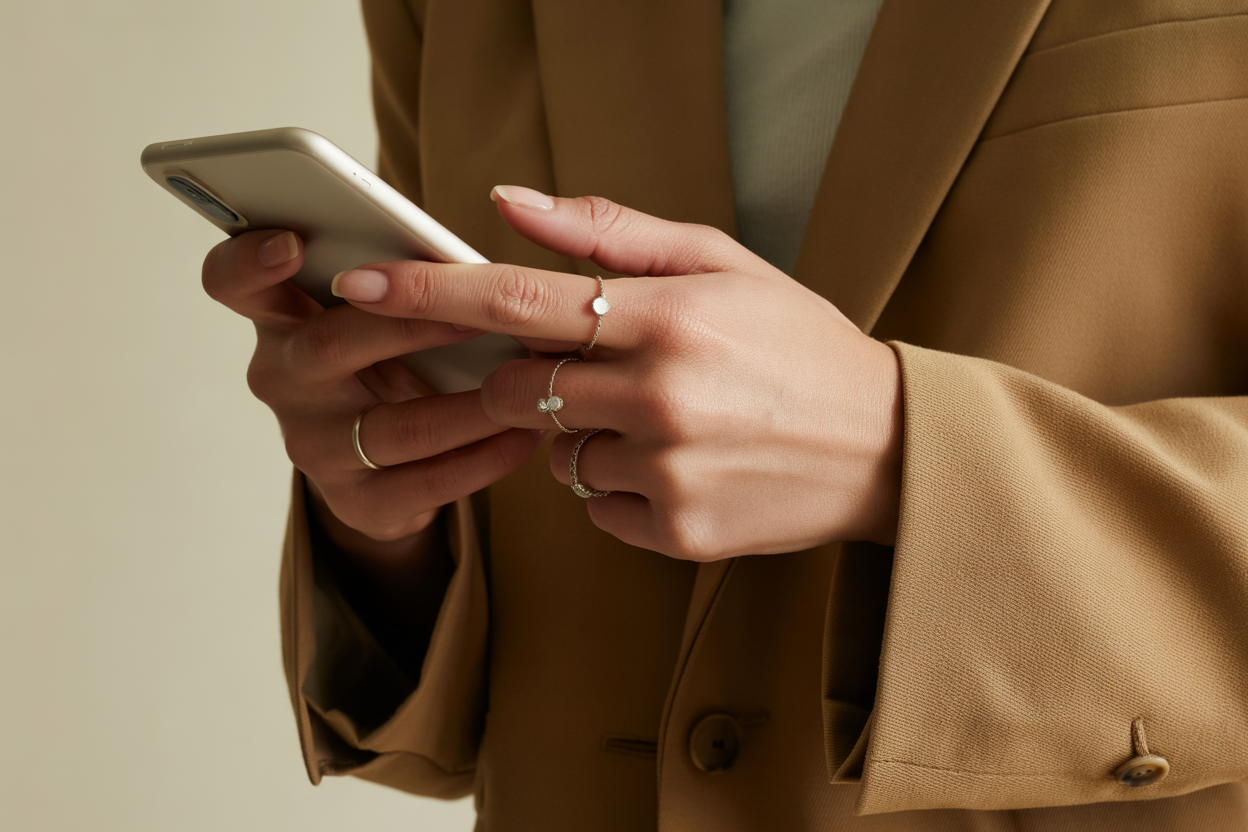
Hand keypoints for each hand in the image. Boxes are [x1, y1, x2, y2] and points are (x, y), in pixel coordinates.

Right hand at [200, 229, 543, 555]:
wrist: (399, 460)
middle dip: (407, 325)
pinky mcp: (358, 502)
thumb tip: (494, 220)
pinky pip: (426, 484)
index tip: (293, 241)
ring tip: (532, 385)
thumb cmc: (398, 355)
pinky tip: (524, 437)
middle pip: (328, 347)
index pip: (233, 281)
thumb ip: (407, 266)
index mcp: (283, 316)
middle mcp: (285, 381)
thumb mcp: (388, 307)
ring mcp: (315, 446)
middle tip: (475, 314)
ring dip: (471, 406)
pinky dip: (483, 459)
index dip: (251, 261)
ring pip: (394, 425)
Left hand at [330, 189, 902, 560]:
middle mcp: (659, 395)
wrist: (884, 444)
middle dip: (522, 378)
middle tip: (587, 367)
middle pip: (515, 388)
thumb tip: (508, 204)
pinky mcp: (677, 532)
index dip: (428, 292)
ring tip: (662, 418)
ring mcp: (668, 472)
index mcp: (667, 316)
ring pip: (555, 454)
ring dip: (580, 434)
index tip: (358, 285)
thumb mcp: (722, 265)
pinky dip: (617, 485)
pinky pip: (595, 507)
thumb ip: (610, 234)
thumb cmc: (799, 343)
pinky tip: (680, 464)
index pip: (516, 299)